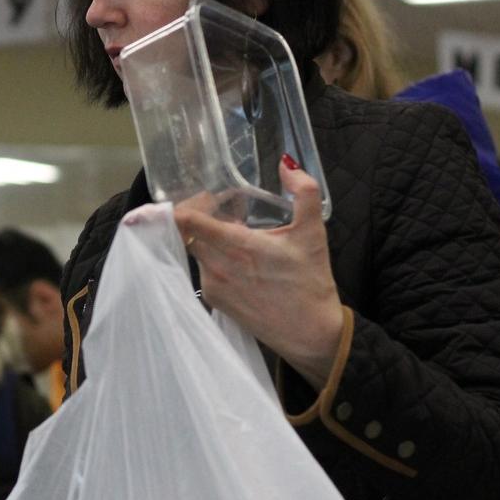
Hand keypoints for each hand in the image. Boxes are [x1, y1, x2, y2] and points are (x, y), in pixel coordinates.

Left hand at [175, 154, 344, 389]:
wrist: (311, 334)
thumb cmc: (311, 283)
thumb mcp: (313, 232)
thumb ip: (304, 191)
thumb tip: (287, 164)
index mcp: (237, 246)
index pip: (187, 220)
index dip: (189, 202)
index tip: (208, 197)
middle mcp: (217, 266)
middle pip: (186, 232)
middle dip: (200, 216)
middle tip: (223, 210)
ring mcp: (212, 285)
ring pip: (195, 250)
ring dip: (207, 238)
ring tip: (235, 234)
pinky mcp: (214, 301)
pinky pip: (203, 269)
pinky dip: (212, 258)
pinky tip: (237, 258)